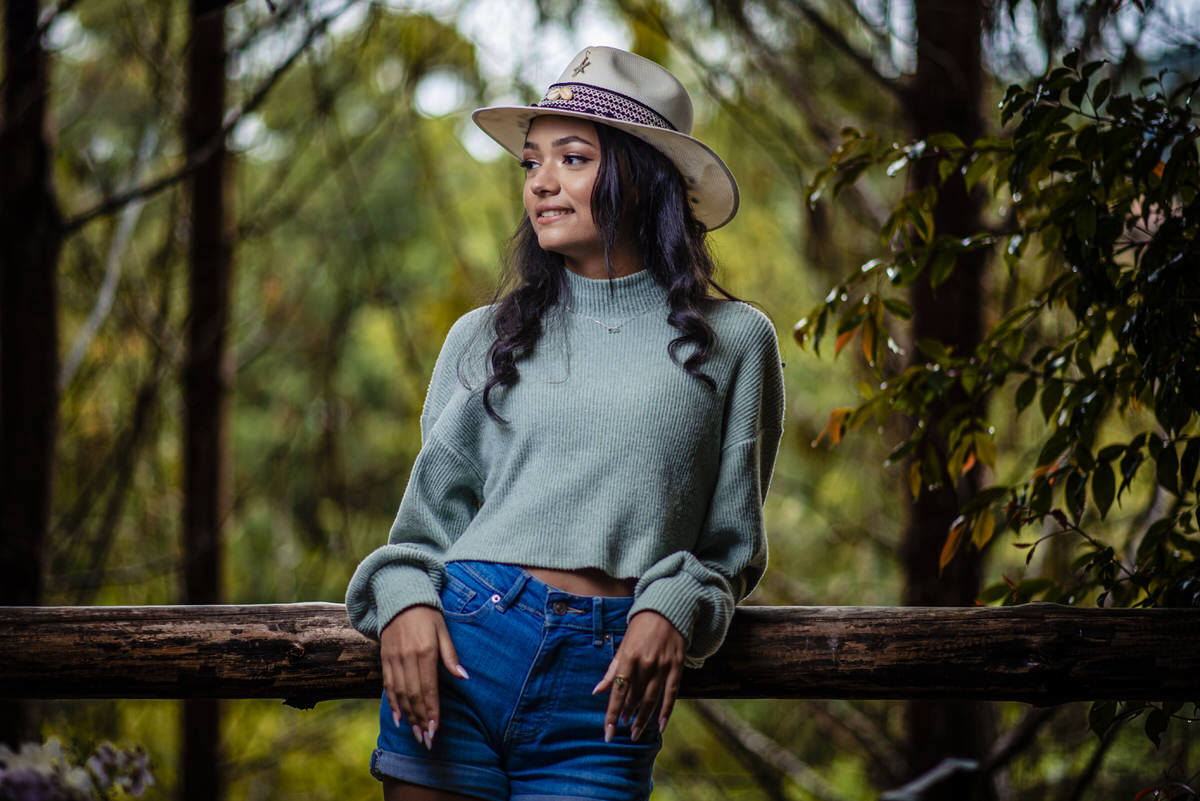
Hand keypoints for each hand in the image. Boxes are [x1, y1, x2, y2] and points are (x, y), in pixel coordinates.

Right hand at [379, 605, 468, 749]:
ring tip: (416, 734)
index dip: (432, 710)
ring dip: (408, 716)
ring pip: (400, 693)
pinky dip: (392, 703)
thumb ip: (451, 656)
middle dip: (421, 719)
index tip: (436, 728)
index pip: (429, 687)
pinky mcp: (384, 658)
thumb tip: (464, 677)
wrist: (400, 597)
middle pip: (414, 695)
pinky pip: (387, 685)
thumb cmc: (428, 615)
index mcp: (425, 651)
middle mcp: (407, 657)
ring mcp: (393, 659)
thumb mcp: (444, 631)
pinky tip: (399, 718)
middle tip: (427, 739)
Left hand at [592, 610, 685, 742]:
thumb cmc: (640, 628)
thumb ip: (611, 671)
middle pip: (635, 697)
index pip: (618, 692)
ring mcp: (663, 666)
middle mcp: (646, 663)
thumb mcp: (623, 646)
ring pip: (652, 699)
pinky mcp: (677, 666)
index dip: (612, 714)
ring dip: (643, 718)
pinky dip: (666, 711)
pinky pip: (672, 694)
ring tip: (636, 732)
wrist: (666, 610)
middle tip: (623, 729)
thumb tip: (597, 691)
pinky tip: (661, 726)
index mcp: (629, 657)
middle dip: (628, 715)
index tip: (608, 732)